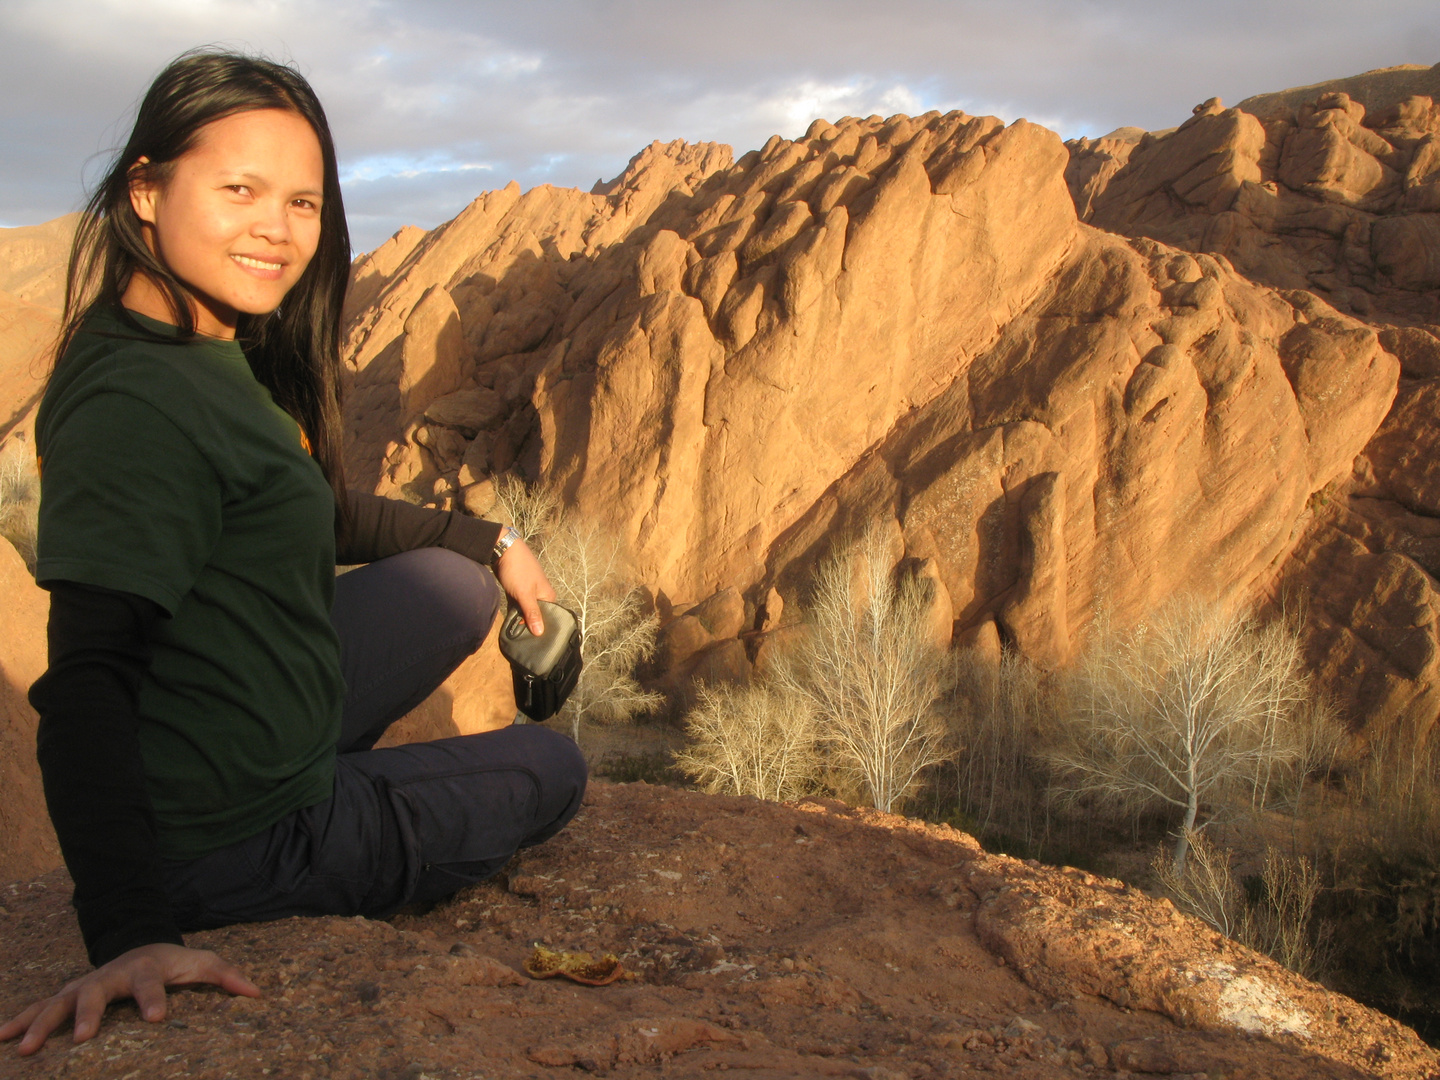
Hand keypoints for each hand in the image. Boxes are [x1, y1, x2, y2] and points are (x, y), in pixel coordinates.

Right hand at [0, 942, 260, 1054]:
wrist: (139, 945)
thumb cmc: (174, 961)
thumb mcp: (201, 963)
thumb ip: (226, 975)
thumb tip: (256, 992)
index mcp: (145, 968)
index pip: (150, 981)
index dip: (154, 998)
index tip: (156, 1018)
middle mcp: (110, 975)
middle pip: (95, 990)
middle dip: (88, 1013)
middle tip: (81, 1038)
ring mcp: (85, 984)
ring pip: (59, 1000)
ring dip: (41, 1022)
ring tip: (25, 1048)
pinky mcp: (67, 995)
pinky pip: (39, 1007)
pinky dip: (20, 1020)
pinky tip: (2, 1038)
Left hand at [494, 538, 556, 635]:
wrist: (504, 550)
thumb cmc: (518, 570)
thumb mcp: (525, 594)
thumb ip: (532, 613)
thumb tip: (540, 633)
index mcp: (547, 596)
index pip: (548, 618)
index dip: (540, 629)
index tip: (531, 642)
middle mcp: (540, 595)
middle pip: (536, 615)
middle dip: (528, 625)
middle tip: (521, 640)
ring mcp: (528, 593)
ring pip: (525, 610)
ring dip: (519, 619)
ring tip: (514, 635)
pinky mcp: (517, 591)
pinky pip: (517, 605)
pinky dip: (514, 612)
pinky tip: (509, 623)